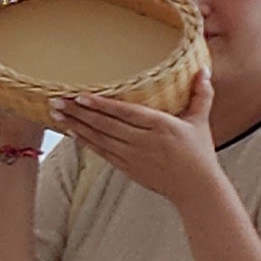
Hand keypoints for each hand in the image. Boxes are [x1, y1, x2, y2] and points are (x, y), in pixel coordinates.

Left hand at [52, 70, 225, 207]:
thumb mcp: (200, 122)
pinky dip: (85, 141)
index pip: (126, 113)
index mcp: (162, 126)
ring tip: (56, 113)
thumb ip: (201, 95)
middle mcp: (144, 141)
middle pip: (105, 125)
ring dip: (75, 125)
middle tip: (56, 100)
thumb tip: (204, 71)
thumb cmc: (199, 153)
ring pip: (99, 138)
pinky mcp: (127, 168)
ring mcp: (133, 156)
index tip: (80, 96)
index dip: (102, 105)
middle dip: (78, 112)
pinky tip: (71, 132)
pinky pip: (101, 152)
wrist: (196, 189)